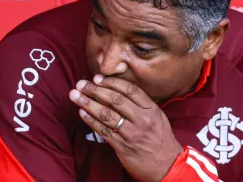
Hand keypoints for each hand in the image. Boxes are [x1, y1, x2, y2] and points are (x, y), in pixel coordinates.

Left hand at [69, 75, 183, 181]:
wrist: (167, 165)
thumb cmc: (161, 139)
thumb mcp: (158, 117)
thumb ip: (142, 105)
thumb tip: (120, 91)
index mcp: (151, 109)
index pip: (129, 90)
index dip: (112, 82)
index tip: (98, 77)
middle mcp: (142, 119)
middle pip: (115, 100)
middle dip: (95, 90)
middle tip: (82, 84)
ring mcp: (131, 133)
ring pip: (106, 114)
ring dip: (88, 103)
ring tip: (75, 95)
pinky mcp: (122, 147)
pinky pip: (103, 131)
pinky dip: (91, 120)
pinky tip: (82, 113)